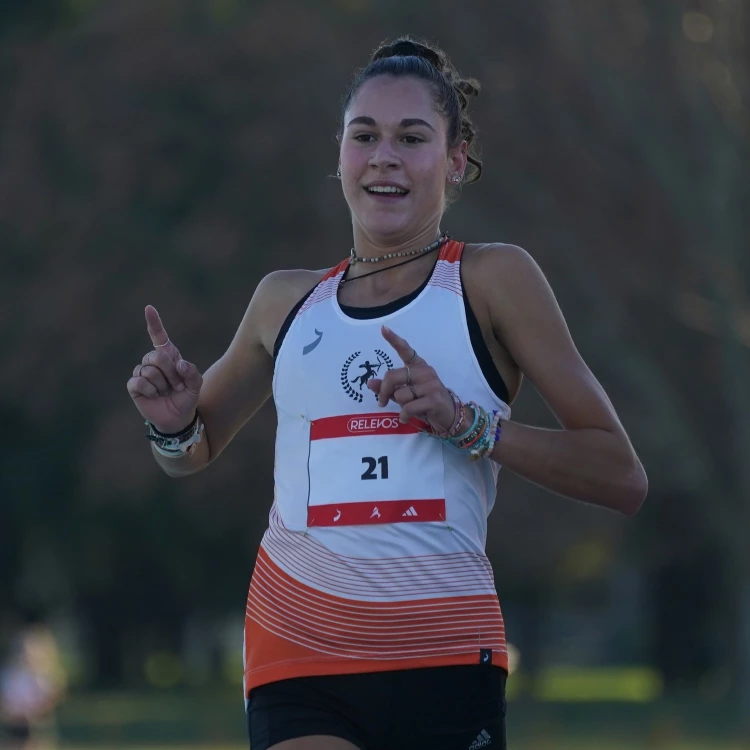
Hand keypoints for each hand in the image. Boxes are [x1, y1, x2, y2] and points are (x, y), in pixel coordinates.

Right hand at [126, 305, 202, 432]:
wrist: (178, 418)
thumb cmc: (187, 398)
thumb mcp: (196, 385)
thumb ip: (192, 372)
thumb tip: (178, 364)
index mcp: (169, 356)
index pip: (159, 336)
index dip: (154, 322)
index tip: (149, 308)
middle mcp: (153, 362)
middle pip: (156, 357)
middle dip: (170, 373)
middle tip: (177, 385)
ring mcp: (142, 372)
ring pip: (149, 371)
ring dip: (162, 385)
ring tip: (166, 392)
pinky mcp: (134, 386)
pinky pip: (139, 382)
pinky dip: (150, 391)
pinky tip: (154, 396)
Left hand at [367, 326, 454, 431]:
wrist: (448, 415)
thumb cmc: (424, 402)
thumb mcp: (405, 394)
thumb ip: (388, 387)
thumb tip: (370, 383)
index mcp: (418, 366)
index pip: (405, 350)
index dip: (394, 339)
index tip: (383, 328)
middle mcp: (425, 372)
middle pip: (393, 376)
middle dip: (384, 391)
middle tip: (382, 401)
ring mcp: (430, 385)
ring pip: (400, 395)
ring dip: (399, 405)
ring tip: (408, 408)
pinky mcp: (433, 399)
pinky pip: (408, 407)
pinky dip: (404, 415)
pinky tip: (406, 418)